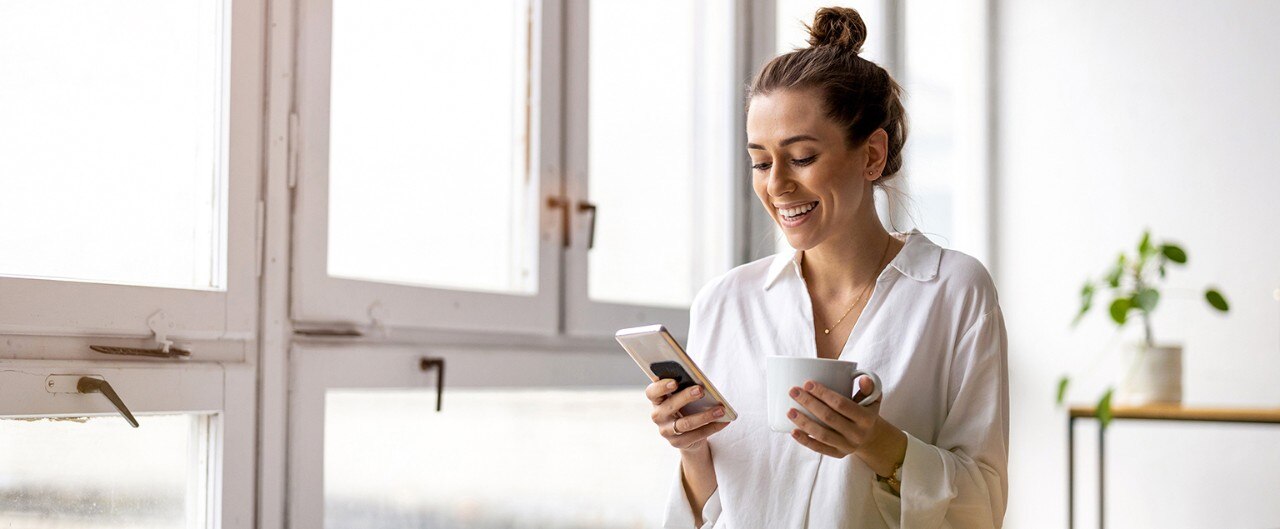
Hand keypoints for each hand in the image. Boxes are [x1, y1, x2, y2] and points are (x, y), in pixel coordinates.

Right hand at [645, 379, 729, 451]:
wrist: (687, 434)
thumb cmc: (686, 407)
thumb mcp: (683, 397)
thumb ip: (685, 388)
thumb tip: (701, 382)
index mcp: (657, 400)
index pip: (652, 392)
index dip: (661, 387)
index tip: (675, 382)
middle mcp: (658, 416)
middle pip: (670, 406)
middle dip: (686, 397)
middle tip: (701, 390)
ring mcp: (666, 431)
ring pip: (685, 423)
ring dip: (705, 416)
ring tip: (720, 409)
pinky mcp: (678, 443)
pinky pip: (697, 435)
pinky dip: (712, 427)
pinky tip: (724, 421)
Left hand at [787, 376, 905, 475]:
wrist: (871, 438)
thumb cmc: (865, 411)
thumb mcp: (872, 399)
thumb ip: (868, 387)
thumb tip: (863, 378)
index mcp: (866, 418)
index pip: (841, 404)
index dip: (823, 394)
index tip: (807, 383)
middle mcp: (857, 434)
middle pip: (828, 418)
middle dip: (809, 403)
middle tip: (793, 392)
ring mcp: (847, 446)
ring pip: (822, 435)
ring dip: (803, 422)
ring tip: (789, 411)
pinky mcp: (838, 454)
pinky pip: (819, 449)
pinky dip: (805, 441)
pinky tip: (793, 431)